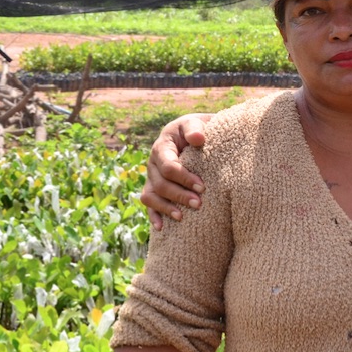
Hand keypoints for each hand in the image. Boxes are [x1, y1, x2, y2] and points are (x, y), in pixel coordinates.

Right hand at [140, 114, 211, 229]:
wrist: (192, 134)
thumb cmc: (196, 129)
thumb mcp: (195, 123)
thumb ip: (195, 128)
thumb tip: (198, 139)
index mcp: (162, 147)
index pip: (169, 166)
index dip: (184, 178)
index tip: (203, 187)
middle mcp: (153, 163)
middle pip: (161, 184)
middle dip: (179, 195)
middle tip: (199, 204)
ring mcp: (151, 177)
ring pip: (151, 196)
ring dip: (165, 208)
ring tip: (182, 218)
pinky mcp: (153, 188)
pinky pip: (148, 204)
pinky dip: (153, 216)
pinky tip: (162, 228)